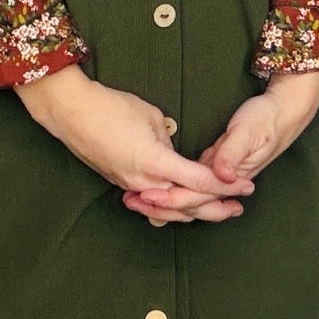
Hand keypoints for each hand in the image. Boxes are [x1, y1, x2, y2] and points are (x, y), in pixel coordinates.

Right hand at [15, 65, 253, 219]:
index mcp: (155, 163)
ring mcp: (130, 185)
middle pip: (187, 204)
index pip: (199, 181)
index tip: (247, 187)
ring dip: (193, 211)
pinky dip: (171, 207)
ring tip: (215, 211)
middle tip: (238, 208)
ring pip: (168, 208)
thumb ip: (168, 140)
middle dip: (215, 207)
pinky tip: (182, 209)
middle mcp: (143, 181)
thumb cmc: (111, 106)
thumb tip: (172, 151)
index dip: (226, 186)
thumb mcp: (150, 116)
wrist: (71, 112)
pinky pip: (152, 202)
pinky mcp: (120, 182)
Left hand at [122, 68, 318, 223]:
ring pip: (188, 197)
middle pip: (189, 202)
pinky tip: (152, 190)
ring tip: (135, 200)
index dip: (172, 196)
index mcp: (230, 176)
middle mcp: (224, 181)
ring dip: (162, 201)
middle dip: (160, 205)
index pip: (196, 194)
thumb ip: (233, 153)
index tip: (147, 195)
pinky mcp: (215, 166)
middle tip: (131, 202)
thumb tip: (222, 175)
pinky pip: (190, 185)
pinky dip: (171, 190)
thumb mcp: (249, 132)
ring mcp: (219, 175)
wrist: (283, 113)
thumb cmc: (266, 119)